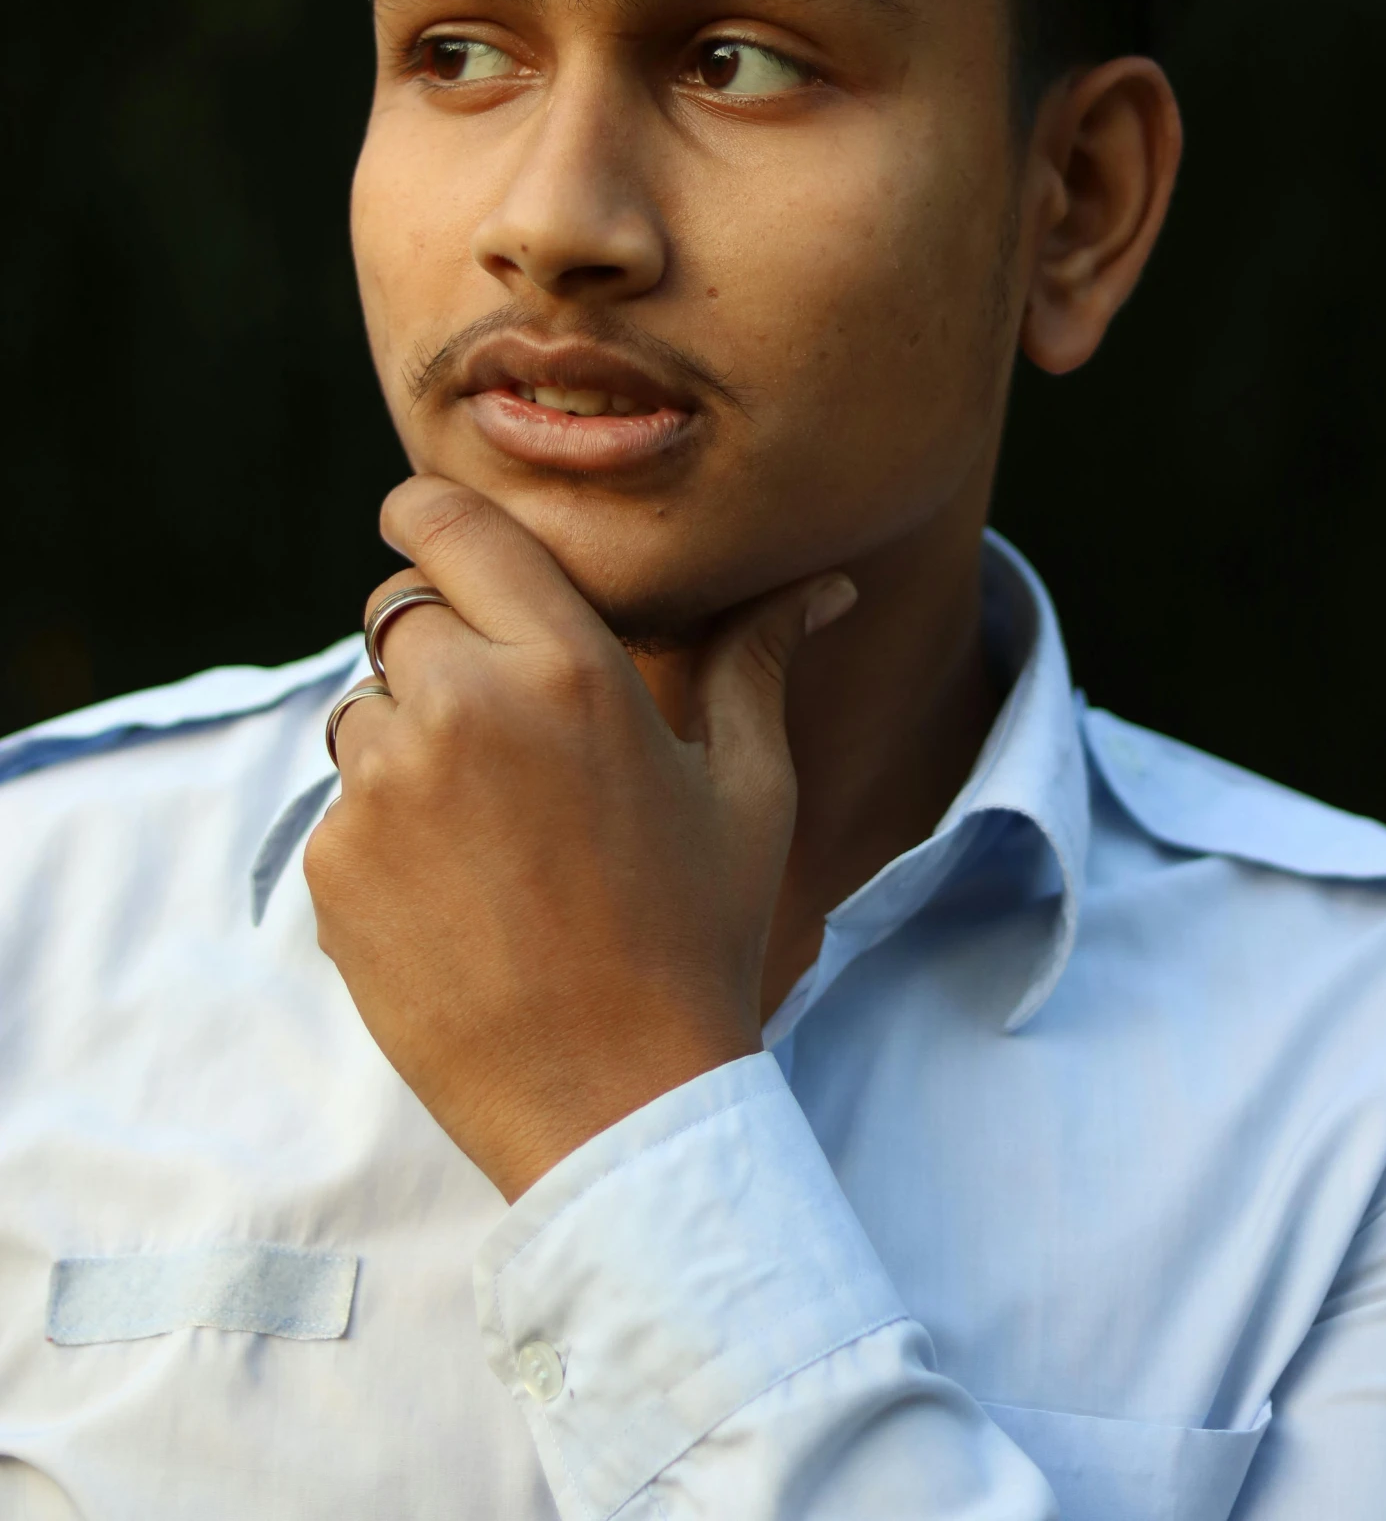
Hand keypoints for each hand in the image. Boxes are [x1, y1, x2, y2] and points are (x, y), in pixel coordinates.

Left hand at [303, 476, 854, 1200]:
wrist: (617, 1101)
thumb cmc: (699, 932)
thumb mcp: (746, 787)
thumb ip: (757, 660)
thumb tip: (822, 583)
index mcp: (566, 667)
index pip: (448, 524)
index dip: (424, 512)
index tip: (422, 520)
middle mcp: (461, 708)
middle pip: (401, 615)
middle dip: (441, 651)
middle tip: (505, 732)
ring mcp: (383, 790)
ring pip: (364, 714)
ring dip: (409, 745)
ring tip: (493, 833)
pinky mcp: (334, 868)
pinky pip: (344, 809)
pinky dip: (385, 836)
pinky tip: (462, 898)